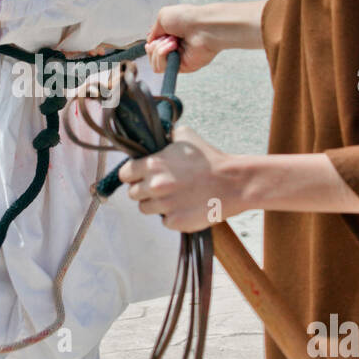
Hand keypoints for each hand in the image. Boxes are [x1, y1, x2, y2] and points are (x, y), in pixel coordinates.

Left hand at [119, 126, 238, 231]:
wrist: (233, 182)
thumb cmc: (210, 159)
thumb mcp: (185, 137)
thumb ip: (165, 138)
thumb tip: (157, 140)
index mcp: (152, 165)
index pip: (125, 174)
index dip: (132, 174)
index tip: (140, 175)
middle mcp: (154, 186)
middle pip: (133, 193)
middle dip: (144, 190)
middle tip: (160, 187)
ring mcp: (164, 206)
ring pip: (145, 209)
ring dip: (155, 204)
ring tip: (173, 197)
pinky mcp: (176, 222)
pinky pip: (164, 221)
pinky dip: (172, 216)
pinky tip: (185, 206)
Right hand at [145, 3, 228, 73]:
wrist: (202, 26)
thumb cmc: (186, 18)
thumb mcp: (162, 17)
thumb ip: (153, 31)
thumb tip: (149, 42)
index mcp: (170, 36)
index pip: (152, 46)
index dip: (151, 43)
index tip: (156, 36)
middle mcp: (174, 48)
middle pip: (152, 56)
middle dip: (155, 45)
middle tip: (168, 36)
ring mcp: (178, 59)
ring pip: (155, 64)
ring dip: (159, 50)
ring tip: (173, 41)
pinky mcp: (182, 68)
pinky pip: (162, 67)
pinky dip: (163, 55)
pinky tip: (174, 47)